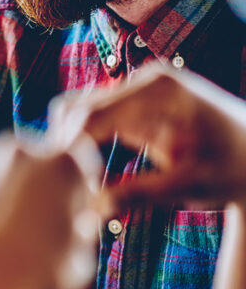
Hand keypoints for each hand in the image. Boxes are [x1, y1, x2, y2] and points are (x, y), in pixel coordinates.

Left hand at [0, 138, 98, 288]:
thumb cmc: (30, 282)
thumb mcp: (79, 260)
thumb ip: (82, 228)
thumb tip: (78, 219)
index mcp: (60, 165)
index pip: (79, 157)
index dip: (79, 185)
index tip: (76, 207)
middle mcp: (14, 153)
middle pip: (33, 160)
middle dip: (38, 184)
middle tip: (36, 226)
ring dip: (0, 195)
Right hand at [52, 64, 245, 209]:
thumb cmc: (234, 170)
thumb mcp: (190, 185)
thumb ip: (139, 194)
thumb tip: (92, 207)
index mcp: (158, 90)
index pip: (91, 115)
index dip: (69, 150)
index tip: (59, 186)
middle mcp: (142, 81)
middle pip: (76, 108)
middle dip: (65, 148)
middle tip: (63, 190)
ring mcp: (136, 90)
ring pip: (76, 112)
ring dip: (70, 147)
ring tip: (75, 185)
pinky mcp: (132, 105)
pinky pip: (92, 121)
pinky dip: (83, 147)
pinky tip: (88, 177)